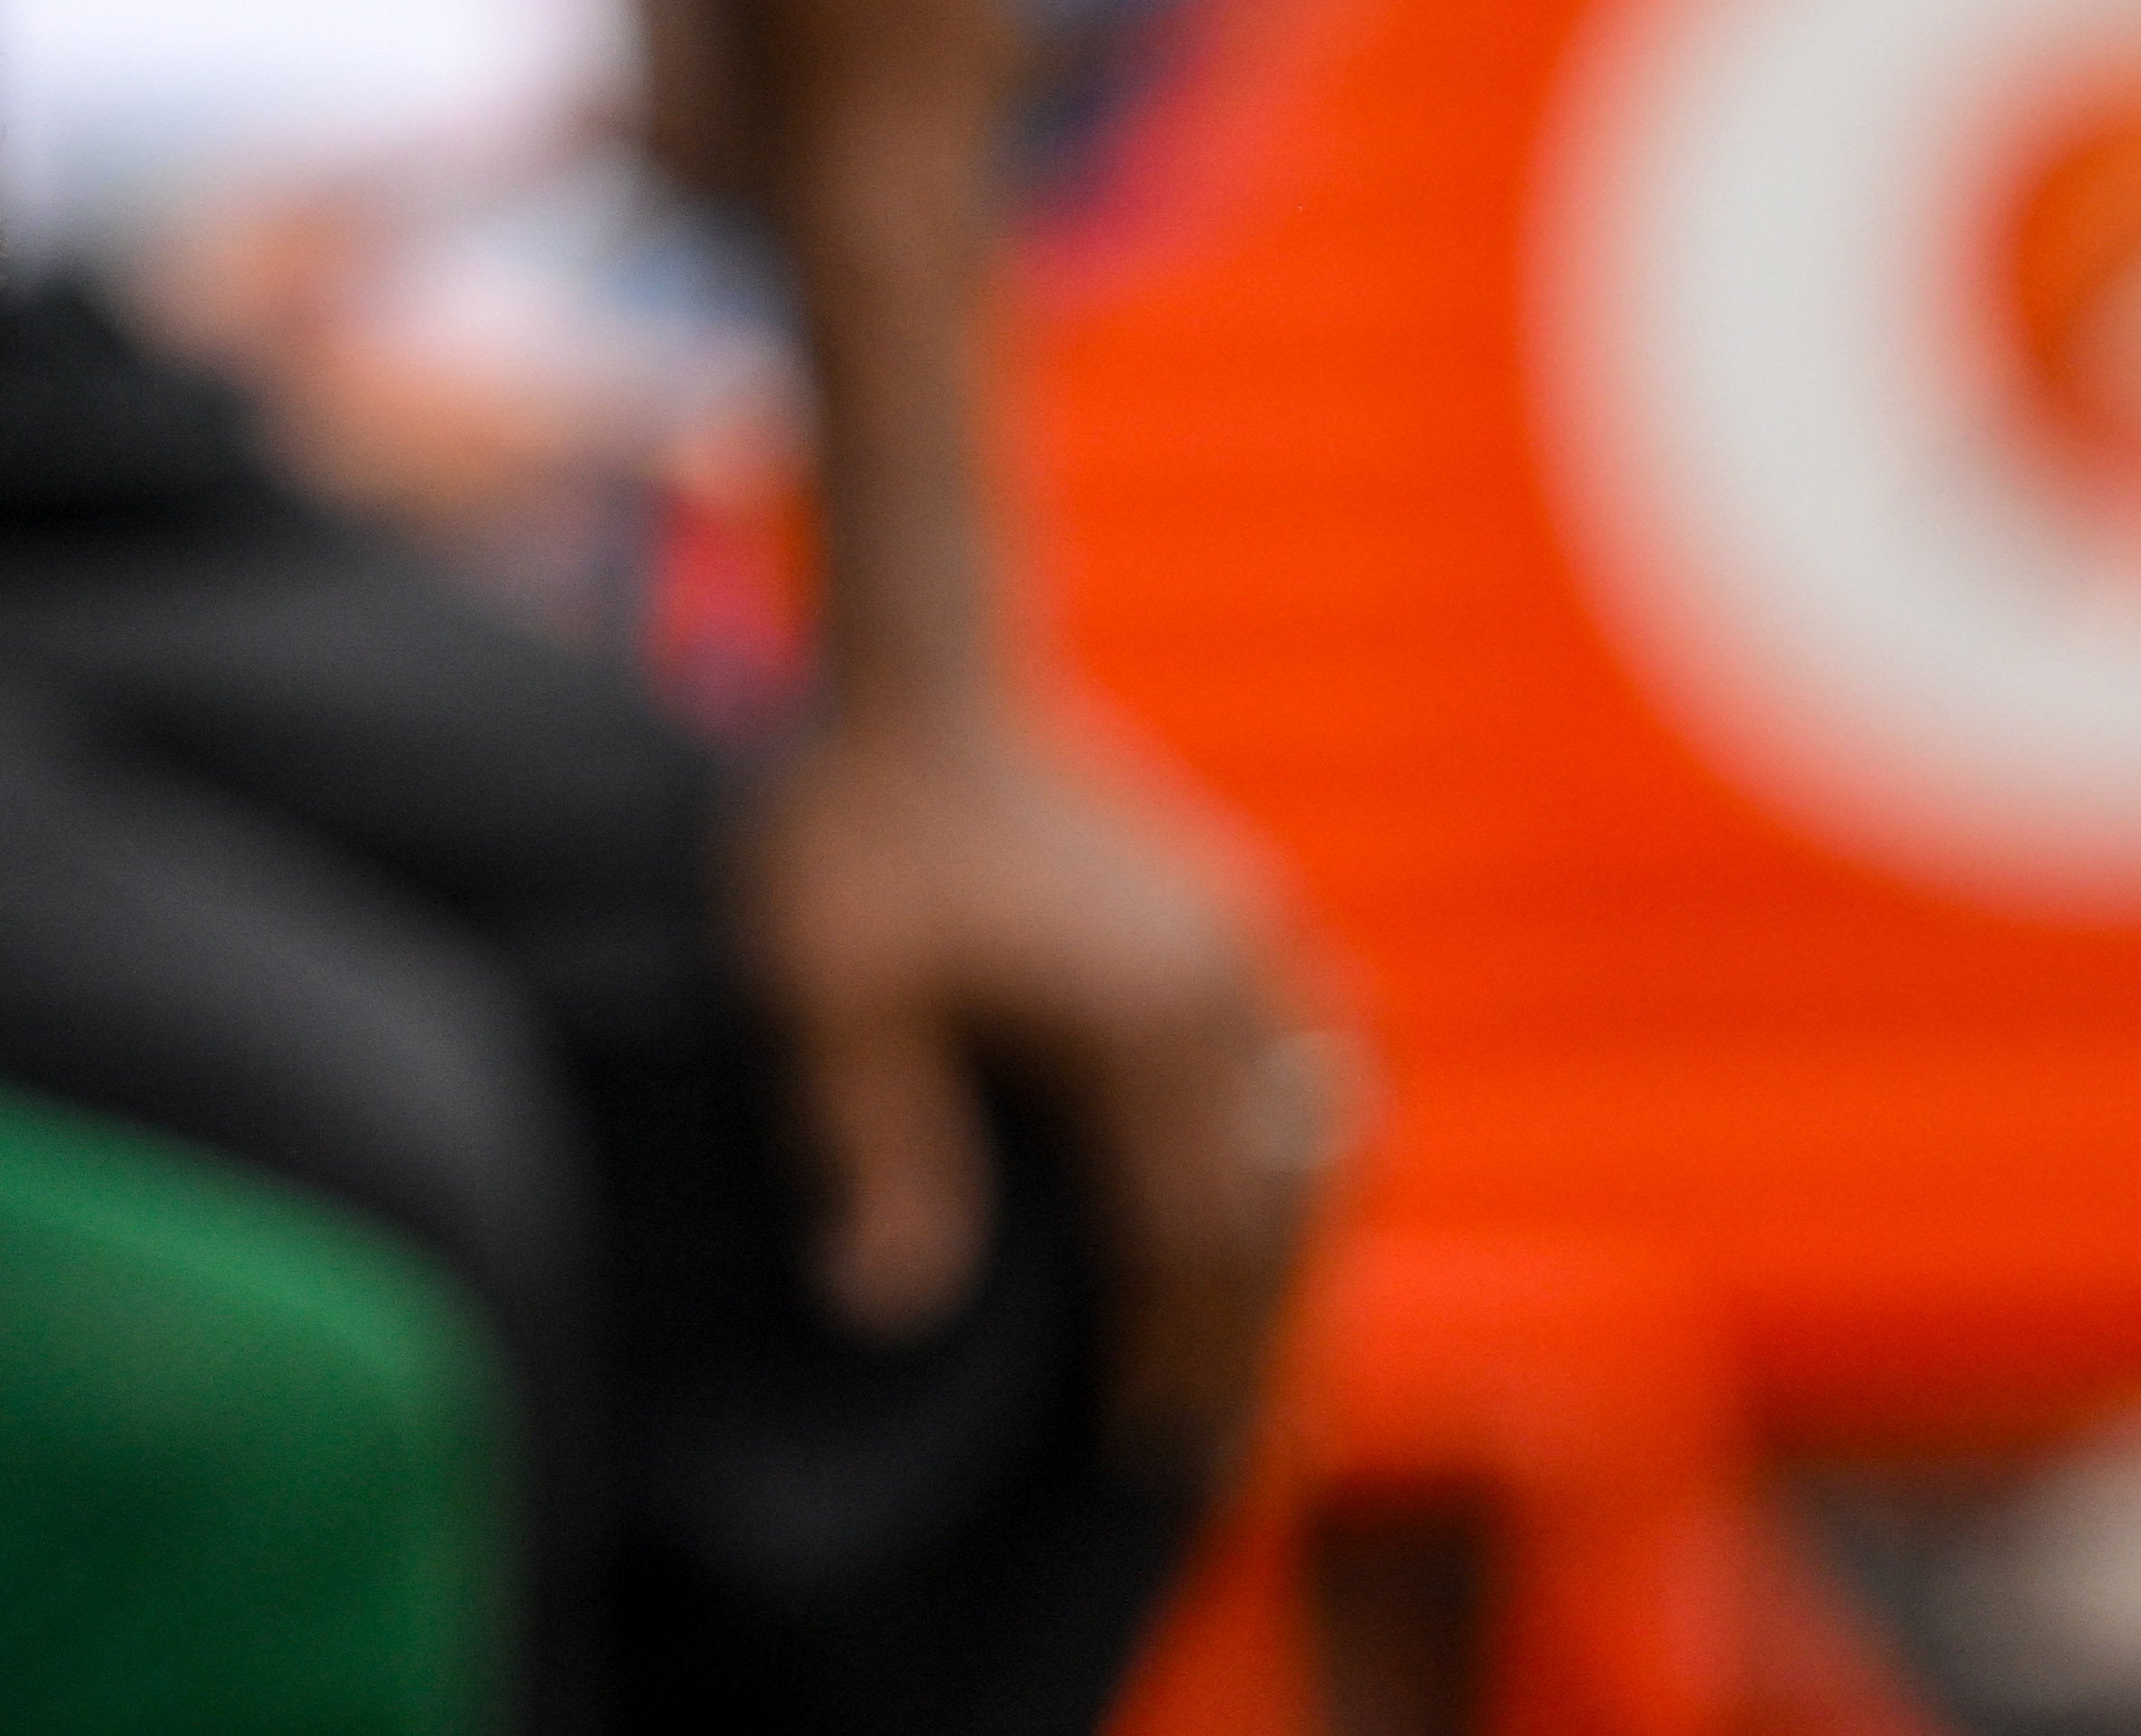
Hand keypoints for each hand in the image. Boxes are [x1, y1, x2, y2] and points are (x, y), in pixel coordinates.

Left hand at [741, 698, 1339, 1459]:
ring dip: (1290, 1260)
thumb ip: (871, 1142)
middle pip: (1267, 1213)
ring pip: (1311, 1145)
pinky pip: (1316, 1060)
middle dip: (1250, 1344)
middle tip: (1224, 1462)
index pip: (1180, 1242)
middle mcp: (1225, 990)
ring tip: (1262, 1370)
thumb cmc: (849, 833)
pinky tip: (1292, 1211)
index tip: (1144, 1456)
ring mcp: (1252, 944)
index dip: (1169, 1358)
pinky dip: (1311, 1151)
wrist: (912, 679)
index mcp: (1136, 1024)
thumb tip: (887, 1306)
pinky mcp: (1247, 910)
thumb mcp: (824, 992)